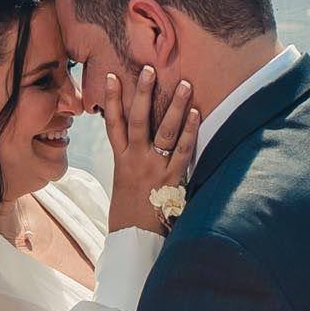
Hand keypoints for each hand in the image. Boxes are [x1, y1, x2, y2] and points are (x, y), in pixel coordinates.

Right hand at [103, 67, 199, 233]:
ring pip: (163, 131)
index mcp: (120, 161)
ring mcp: (153, 168)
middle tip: (150, 70)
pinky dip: (189, 131)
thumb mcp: (122, 185)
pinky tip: (196, 114)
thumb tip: (136, 147)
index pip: (113, 124)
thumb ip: (130, 163)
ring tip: (184, 84)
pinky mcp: (171, 180)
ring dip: (175, 106)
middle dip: (144, 94)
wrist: (133, 241)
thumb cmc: (128, 214)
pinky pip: (182, 151)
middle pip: (138, 120)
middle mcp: (135, 160)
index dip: (112, 100)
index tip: (114, 77)